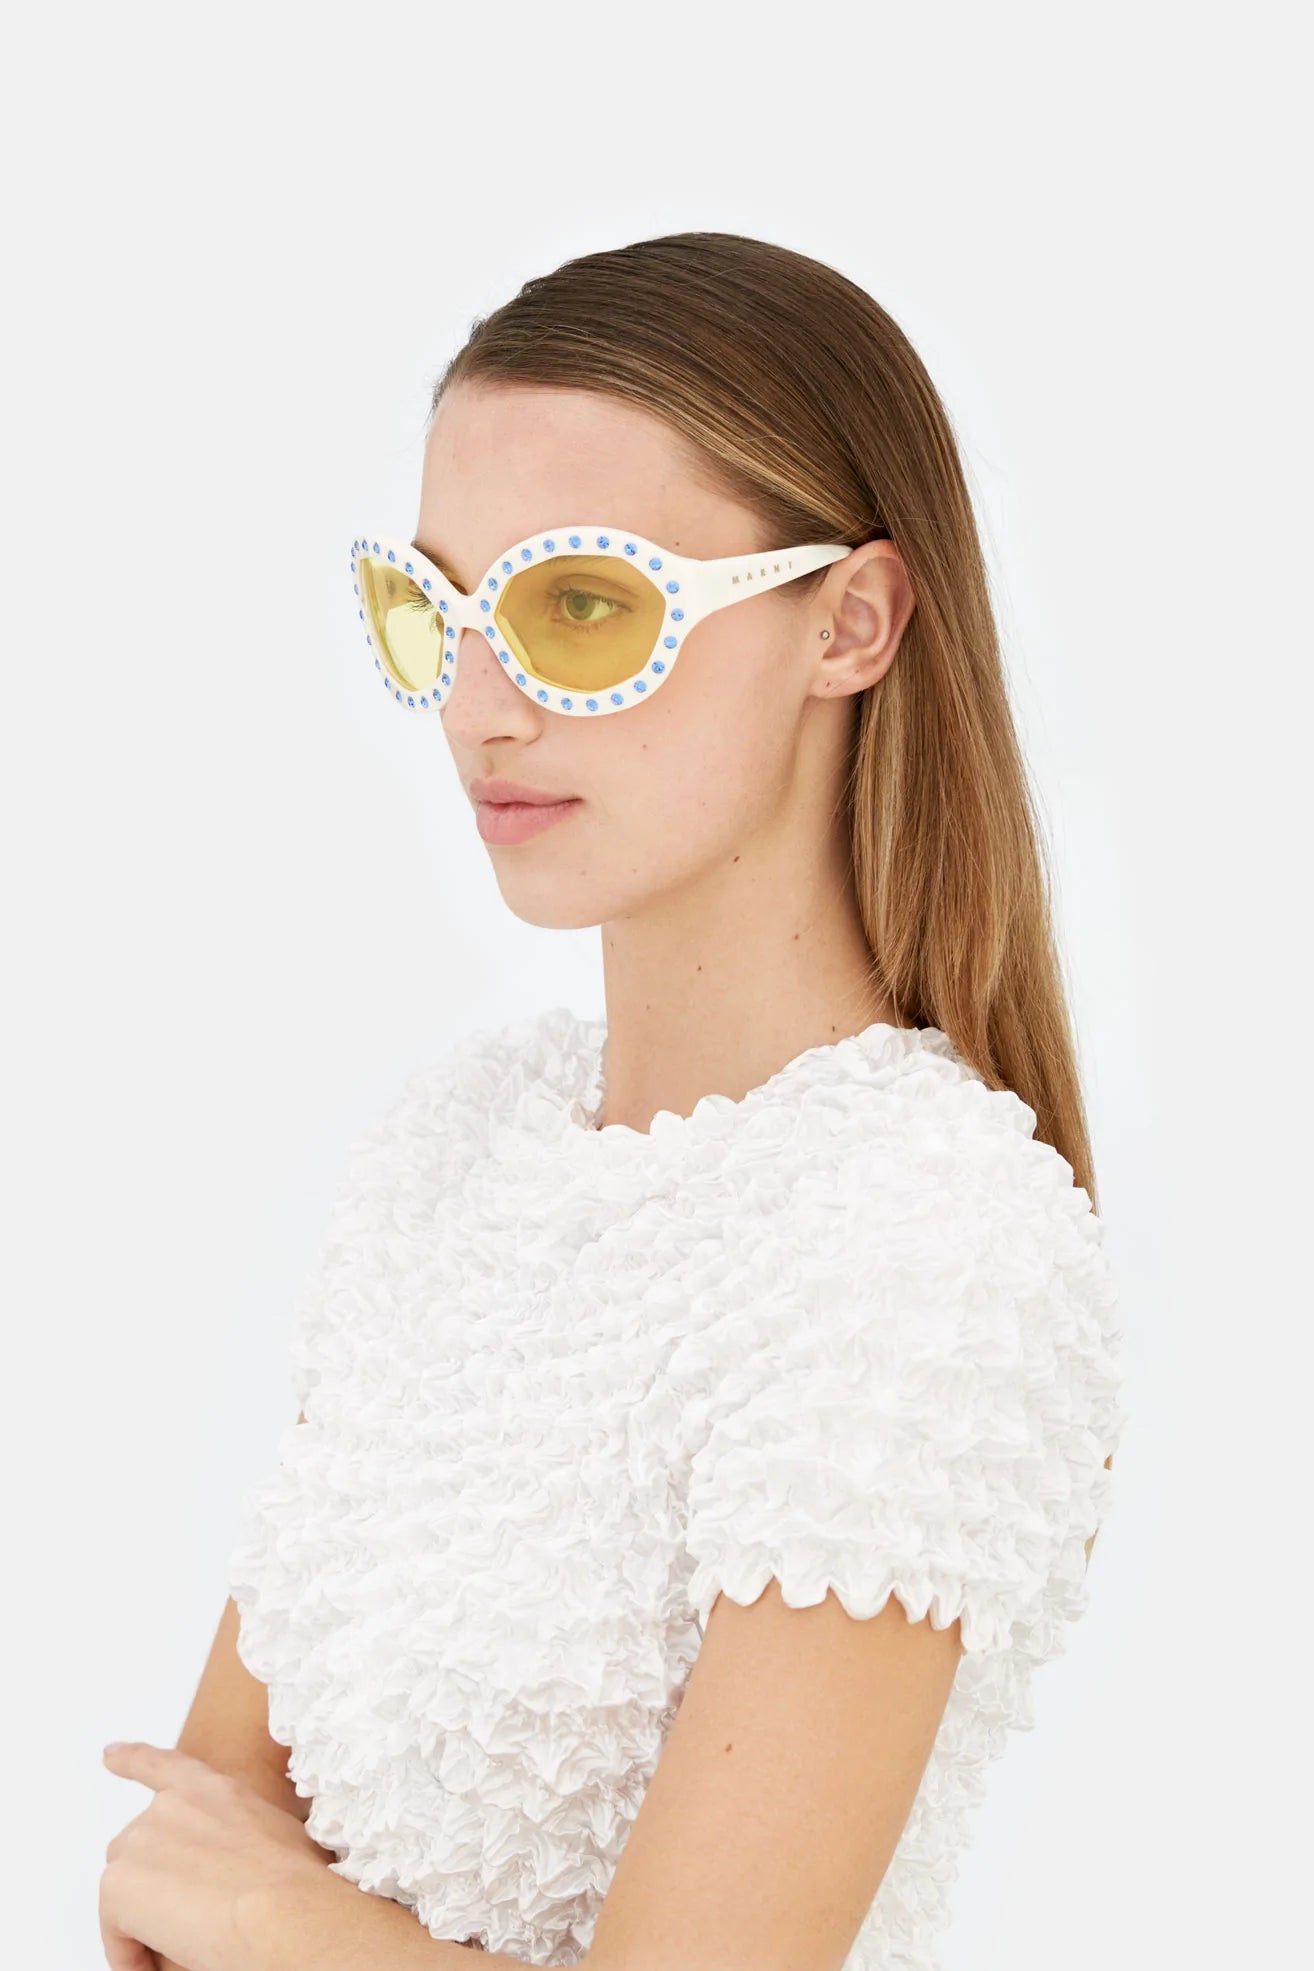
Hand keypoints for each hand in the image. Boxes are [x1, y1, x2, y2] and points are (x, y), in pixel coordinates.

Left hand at [99, 1741, 338, 1970]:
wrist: (283, 1911)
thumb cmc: (298, 1885)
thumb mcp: (281, 1841)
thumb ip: (244, 1840)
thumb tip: (236, 1878)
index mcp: (215, 1791)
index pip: (166, 1766)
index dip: (134, 1759)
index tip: (109, 1755)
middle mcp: (173, 1806)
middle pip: (138, 1848)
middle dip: (153, 1887)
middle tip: (186, 1926)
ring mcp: (143, 1840)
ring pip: (126, 1893)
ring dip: (144, 1924)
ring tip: (184, 1950)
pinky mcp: (120, 1883)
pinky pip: (115, 1932)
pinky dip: (130, 1955)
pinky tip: (159, 1966)